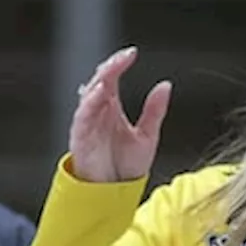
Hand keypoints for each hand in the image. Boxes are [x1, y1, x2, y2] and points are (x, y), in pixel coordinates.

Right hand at [69, 46, 171, 182]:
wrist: (115, 192)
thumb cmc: (126, 165)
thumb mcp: (148, 135)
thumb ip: (154, 111)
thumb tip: (165, 85)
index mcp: (111, 107)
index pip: (112, 77)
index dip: (119, 63)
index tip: (132, 53)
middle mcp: (97, 111)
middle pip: (99, 80)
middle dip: (109, 67)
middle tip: (123, 57)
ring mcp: (87, 123)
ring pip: (88, 95)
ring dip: (99, 81)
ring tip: (111, 71)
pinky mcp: (80, 137)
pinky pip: (82, 116)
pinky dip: (89, 103)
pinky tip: (100, 93)